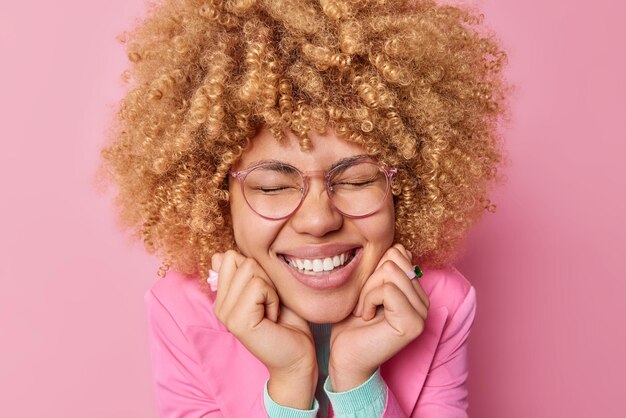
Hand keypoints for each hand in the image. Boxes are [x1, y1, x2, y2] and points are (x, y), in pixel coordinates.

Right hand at [211, 250, 316, 408]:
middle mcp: (219, 305)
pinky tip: (272, 318)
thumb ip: (246, 273)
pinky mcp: (237, 321)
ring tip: (271, 311)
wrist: (298, 357)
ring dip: (270, 288)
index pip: (230, 257)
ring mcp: (225, 313)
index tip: (265, 294)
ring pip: (249, 270)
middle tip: (269, 303)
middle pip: (240, 260)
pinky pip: (258, 286)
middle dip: (264, 277)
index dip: (257, 269)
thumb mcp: (267, 289)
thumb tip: (219, 255)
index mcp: (223, 297)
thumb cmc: (287, 323)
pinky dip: (273, 298)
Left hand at [328, 244, 429, 390]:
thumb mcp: (368, 285)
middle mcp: (424, 301)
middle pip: (394, 260)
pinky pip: (388, 290)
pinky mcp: (413, 323)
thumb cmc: (352, 322)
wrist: (345, 356)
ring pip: (390, 272)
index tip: (366, 294)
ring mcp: (422, 313)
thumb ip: (384, 268)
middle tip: (364, 305)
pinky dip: (369, 300)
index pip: (399, 253)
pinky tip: (368, 318)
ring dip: (367, 292)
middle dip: (369, 280)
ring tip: (365, 312)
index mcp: (416, 291)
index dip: (374, 269)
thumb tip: (399, 248)